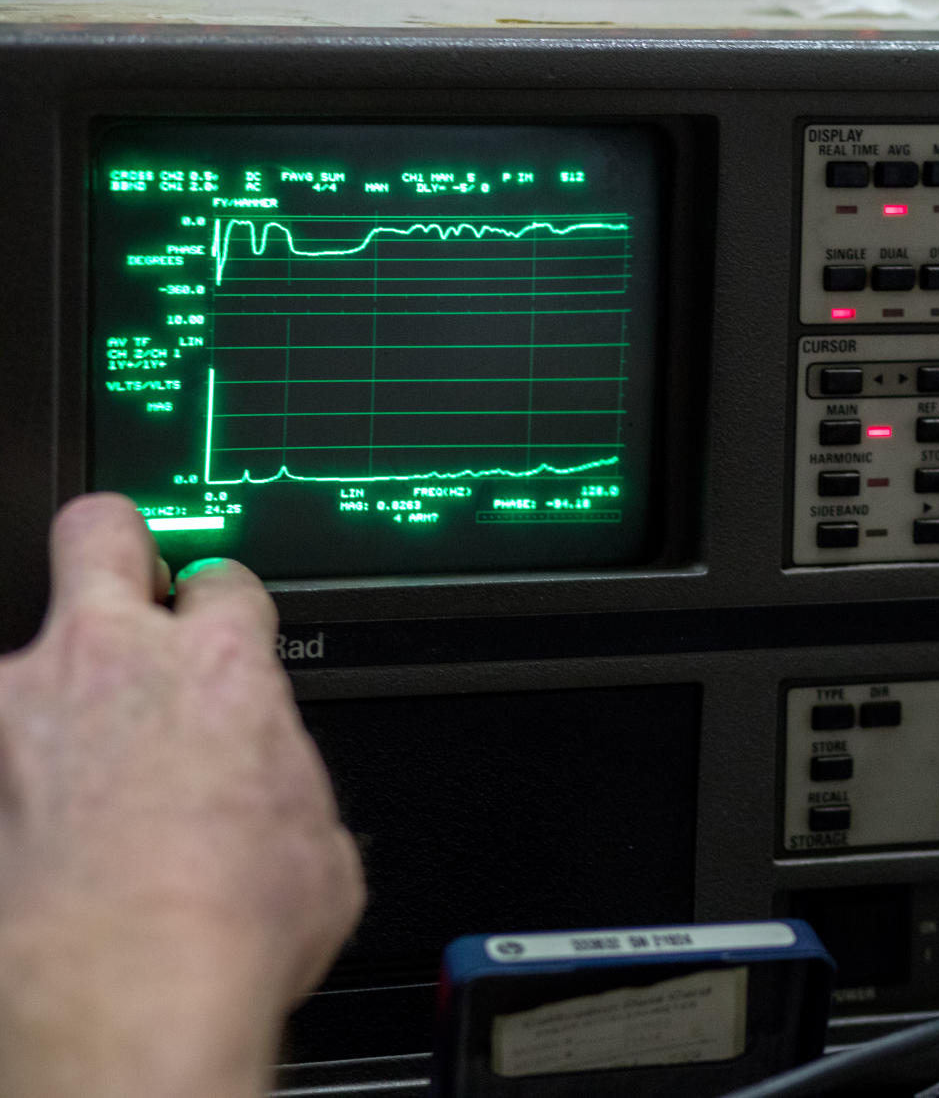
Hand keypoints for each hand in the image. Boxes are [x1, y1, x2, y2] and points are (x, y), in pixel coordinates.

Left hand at [0, 494, 363, 1097]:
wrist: (123, 994)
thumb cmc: (229, 924)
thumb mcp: (320, 844)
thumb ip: (287, 784)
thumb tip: (275, 801)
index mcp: (219, 664)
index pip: (222, 579)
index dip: (225, 608)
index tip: (221, 637)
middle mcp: (109, 659)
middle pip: (97, 531)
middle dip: (114, 549)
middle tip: (128, 592)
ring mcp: (17, 709)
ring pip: (20, 653)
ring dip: (48, 697)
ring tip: (75, 770)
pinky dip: (16, 782)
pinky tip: (44, 838)